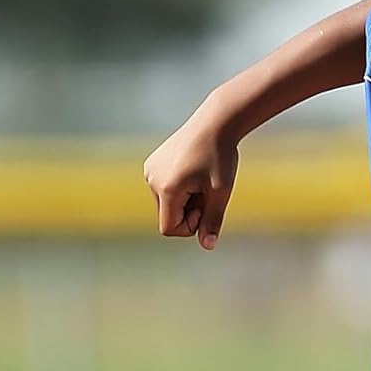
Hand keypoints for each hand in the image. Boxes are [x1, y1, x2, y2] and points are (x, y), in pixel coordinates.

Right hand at [143, 108, 239, 244]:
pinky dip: (180, 188)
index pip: (169, 229)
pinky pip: (165, 189)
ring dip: (186, 200)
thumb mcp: (220, 192)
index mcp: (167, 189)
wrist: (215, 123)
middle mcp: (153, 180)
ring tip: (201, 180)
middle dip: (189, 212)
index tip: (205, 207)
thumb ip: (213, 220)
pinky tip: (193, 171)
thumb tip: (208, 246)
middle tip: (207, 191)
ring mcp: (150, 170)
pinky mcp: (152, 164)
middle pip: (168, 217)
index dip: (190, 227)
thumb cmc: (220, 157)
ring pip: (167, 204)